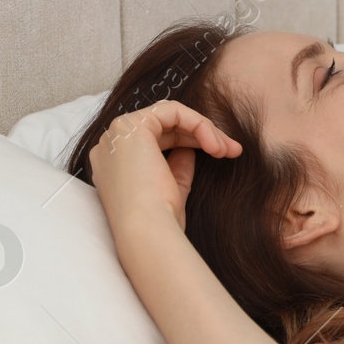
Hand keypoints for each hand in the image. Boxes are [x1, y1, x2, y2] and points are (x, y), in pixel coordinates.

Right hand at [87, 99, 242, 238]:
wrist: (148, 232)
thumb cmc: (159, 219)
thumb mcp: (172, 188)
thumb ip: (177, 166)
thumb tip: (189, 150)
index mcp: (115, 163)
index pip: (157, 140)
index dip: (191, 143)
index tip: (222, 155)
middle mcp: (110, 146)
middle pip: (165, 127)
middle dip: (203, 135)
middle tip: (233, 150)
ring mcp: (117, 134)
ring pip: (170, 116)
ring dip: (204, 130)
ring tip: (228, 150)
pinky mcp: (130, 126)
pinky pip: (173, 111)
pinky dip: (198, 123)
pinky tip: (214, 145)